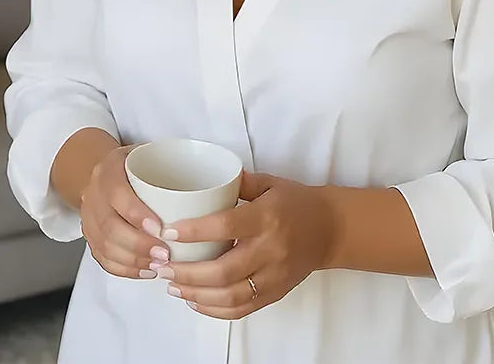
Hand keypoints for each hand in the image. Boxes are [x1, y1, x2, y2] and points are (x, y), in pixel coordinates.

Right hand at [78, 144, 169, 279]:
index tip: (160, 229)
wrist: (106, 173)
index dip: (136, 214)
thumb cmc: (139, 166)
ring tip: (159, 266)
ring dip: (134, 260)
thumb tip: (214, 190)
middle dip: (138, 245)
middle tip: (165, 255)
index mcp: (109, 170)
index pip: (117, 193)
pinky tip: (146, 271)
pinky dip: (125, 269)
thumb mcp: (152, 154)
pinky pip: (103, 259)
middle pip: (110, 226)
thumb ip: (173, 166)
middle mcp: (94, 194)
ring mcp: (88, 217)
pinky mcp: (90, 237)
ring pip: (105, 247)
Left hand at [158, 171, 336, 319]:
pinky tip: (195, 301)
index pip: (225, 227)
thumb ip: (236, 184)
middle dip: (187, 272)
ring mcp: (274, 276)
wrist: (332, 229)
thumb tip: (201, 184)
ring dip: (196, 294)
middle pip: (223, 271)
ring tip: (172, 285)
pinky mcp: (276, 293)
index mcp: (266, 218)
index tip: (168, 232)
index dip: (194, 232)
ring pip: (230, 296)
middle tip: (162, 266)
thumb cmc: (296, 203)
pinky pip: (241, 309)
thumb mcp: (269, 184)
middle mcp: (271, 250)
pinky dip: (214, 310)